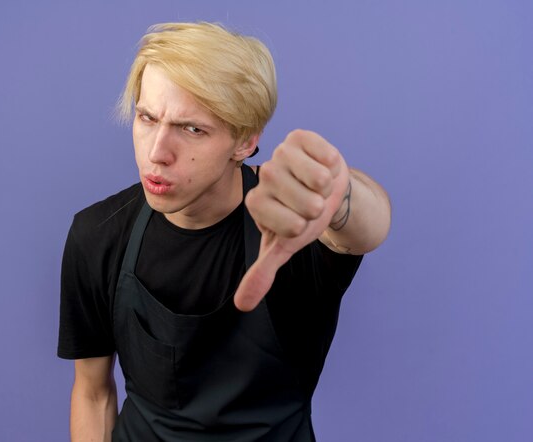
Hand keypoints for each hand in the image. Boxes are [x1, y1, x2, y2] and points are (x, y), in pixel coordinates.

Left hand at [234, 129, 349, 311]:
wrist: (325, 191)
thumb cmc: (302, 218)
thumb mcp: (284, 247)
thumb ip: (263, 273)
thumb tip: (242, 306)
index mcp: (256, 203)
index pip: (290, 226)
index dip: (304, 228)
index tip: (297, 221)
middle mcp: (264, 175)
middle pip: (306, 204)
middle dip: (318, 210)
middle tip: (310, 203)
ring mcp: (280, 153)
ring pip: (318, 180)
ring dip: (327, 188)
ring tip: (317, 186)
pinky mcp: (300, 137)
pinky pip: (325, 155)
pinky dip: (332, 165)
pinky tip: (322, 166)